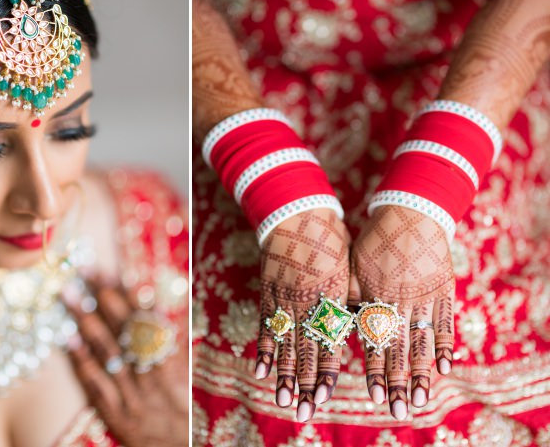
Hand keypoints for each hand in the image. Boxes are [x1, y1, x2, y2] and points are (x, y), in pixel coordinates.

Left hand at [63, 277, 188, 446]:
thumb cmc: (183, 408)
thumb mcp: (186, 372)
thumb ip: (172, 339)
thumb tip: (155, 302)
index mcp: (173, 360)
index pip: (147, 318)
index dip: (126, 292)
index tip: (107, 270)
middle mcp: (154, 374)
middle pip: (126, 329)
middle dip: (103, 297)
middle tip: (82, 271)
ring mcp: (135, 393)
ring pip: (110, 352)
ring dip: (87, 322)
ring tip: (69, 295)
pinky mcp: (119, 413)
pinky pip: (98, 384)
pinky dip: (83, 360)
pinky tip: (68, 339)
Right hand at [254, 208, 351, 421]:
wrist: (297, 213)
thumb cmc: (331, 241)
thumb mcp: (348, 271)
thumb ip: (351, 303)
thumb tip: (364, 331)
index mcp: (330, 299)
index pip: (327, 344)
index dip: (324, 372)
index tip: (323, 397)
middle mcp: (306, 305)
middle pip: (304, 352)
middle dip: (303, 384)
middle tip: (302, 412)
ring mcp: (284, 300)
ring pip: (284, 345)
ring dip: (283, 375)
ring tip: (282, 400)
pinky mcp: (268, 294)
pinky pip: (266, 326)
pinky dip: (264, 349)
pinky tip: (261, 370)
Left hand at [351, 205, 453, 419]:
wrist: (410, 213)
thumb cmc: (374, 244)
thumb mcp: (353, 270)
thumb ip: (347, 300)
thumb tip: (332, 328)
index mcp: (373, 298)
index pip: (372, 343)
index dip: (374, 370)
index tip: (374, 396)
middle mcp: (398, 302)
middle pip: (397, 350)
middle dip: (397, 383)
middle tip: (399, 412)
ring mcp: (424, 298)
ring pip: (422, 343)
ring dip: (421, 374)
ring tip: (420, 400)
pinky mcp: (444, 291)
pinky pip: (446, 324)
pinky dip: (446, 346)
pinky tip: (446, 368)